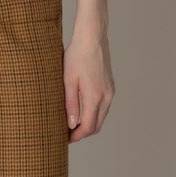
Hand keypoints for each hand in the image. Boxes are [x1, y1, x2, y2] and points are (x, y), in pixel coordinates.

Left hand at [63, 0, 114, 141]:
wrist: (92, 37)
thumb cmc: (76, 56)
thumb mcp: (68, 80)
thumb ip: (70, 104)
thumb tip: (71, 124)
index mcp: (95, 97)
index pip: (88, 127)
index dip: (76, 136)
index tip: (65, 139)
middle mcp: (106, 97)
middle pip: (97, 125)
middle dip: (82, 133)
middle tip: (66, 134)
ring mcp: (110, 92)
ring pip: (101, 117)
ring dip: (88, 124)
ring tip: (71, 123)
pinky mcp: (110, 86)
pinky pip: (103, 107)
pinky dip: (93, 113)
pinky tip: (81, 110)